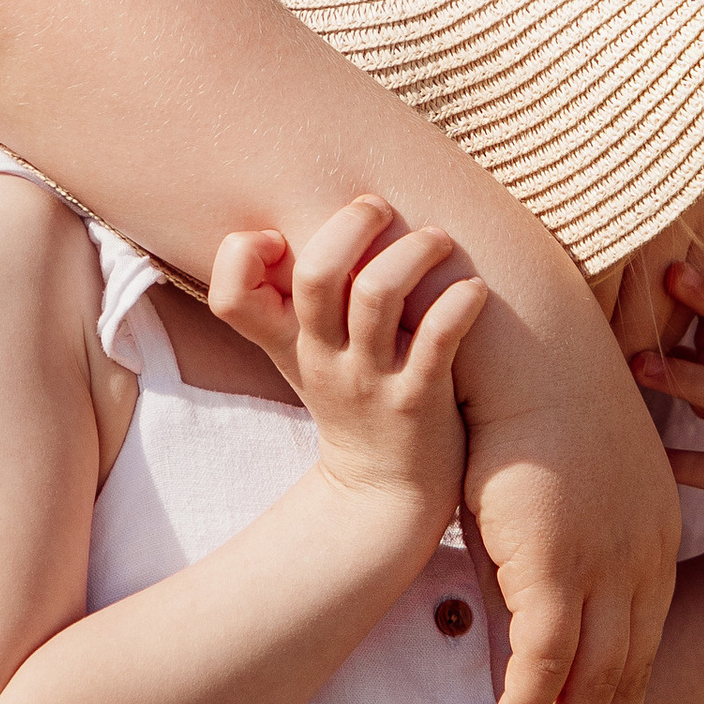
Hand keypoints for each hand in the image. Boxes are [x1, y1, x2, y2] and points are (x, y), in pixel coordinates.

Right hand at [211, 197, 486, 531]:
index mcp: (291, 343)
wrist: (384, 496)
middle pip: (315, 276)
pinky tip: (473, 290)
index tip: (276, 236)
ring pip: (377, 296)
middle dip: (350, 226)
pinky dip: (459, 304)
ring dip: (412, 252)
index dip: (239, 254)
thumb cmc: (352, 404)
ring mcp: (370, 381)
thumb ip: (294, 299)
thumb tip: (289, 221)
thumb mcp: (306, 357)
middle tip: (378, 207)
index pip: (230, 297)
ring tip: (437, 240)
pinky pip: (437, 341)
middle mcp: (324, 358)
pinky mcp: (418, 402)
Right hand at [452, 285, 682, 703]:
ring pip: (595, 678)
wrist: (527, 344)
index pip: (647, 639)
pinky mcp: (554, 560)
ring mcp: (603, 562)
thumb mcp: (563, 479)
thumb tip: (531, 577)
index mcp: (656, 534)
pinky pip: (547, 658)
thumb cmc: (533, 400)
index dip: (624, 701)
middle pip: (630, 672)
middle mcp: (643, 557)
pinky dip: (527, 701)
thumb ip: (559, 537)